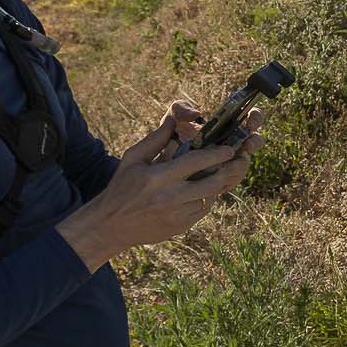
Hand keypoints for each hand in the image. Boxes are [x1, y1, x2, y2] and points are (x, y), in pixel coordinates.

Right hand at [58, 108, 249, 269]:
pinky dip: (205, 200)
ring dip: (216, 186)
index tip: (229, 149)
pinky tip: (201, 193)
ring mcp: (177, 215)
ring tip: (219, 175)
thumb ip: (155, 139)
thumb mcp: (133, 159)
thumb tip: (173, 119)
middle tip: (235, 162)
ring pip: (209, 197)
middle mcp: (170, 197)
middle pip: (211, 182)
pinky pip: (202, 210)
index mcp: (158, 177)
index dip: (217, 154)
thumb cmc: (122, 187)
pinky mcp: (181, 227)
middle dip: (227, 171)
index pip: (196, 162)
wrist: (111, 225)